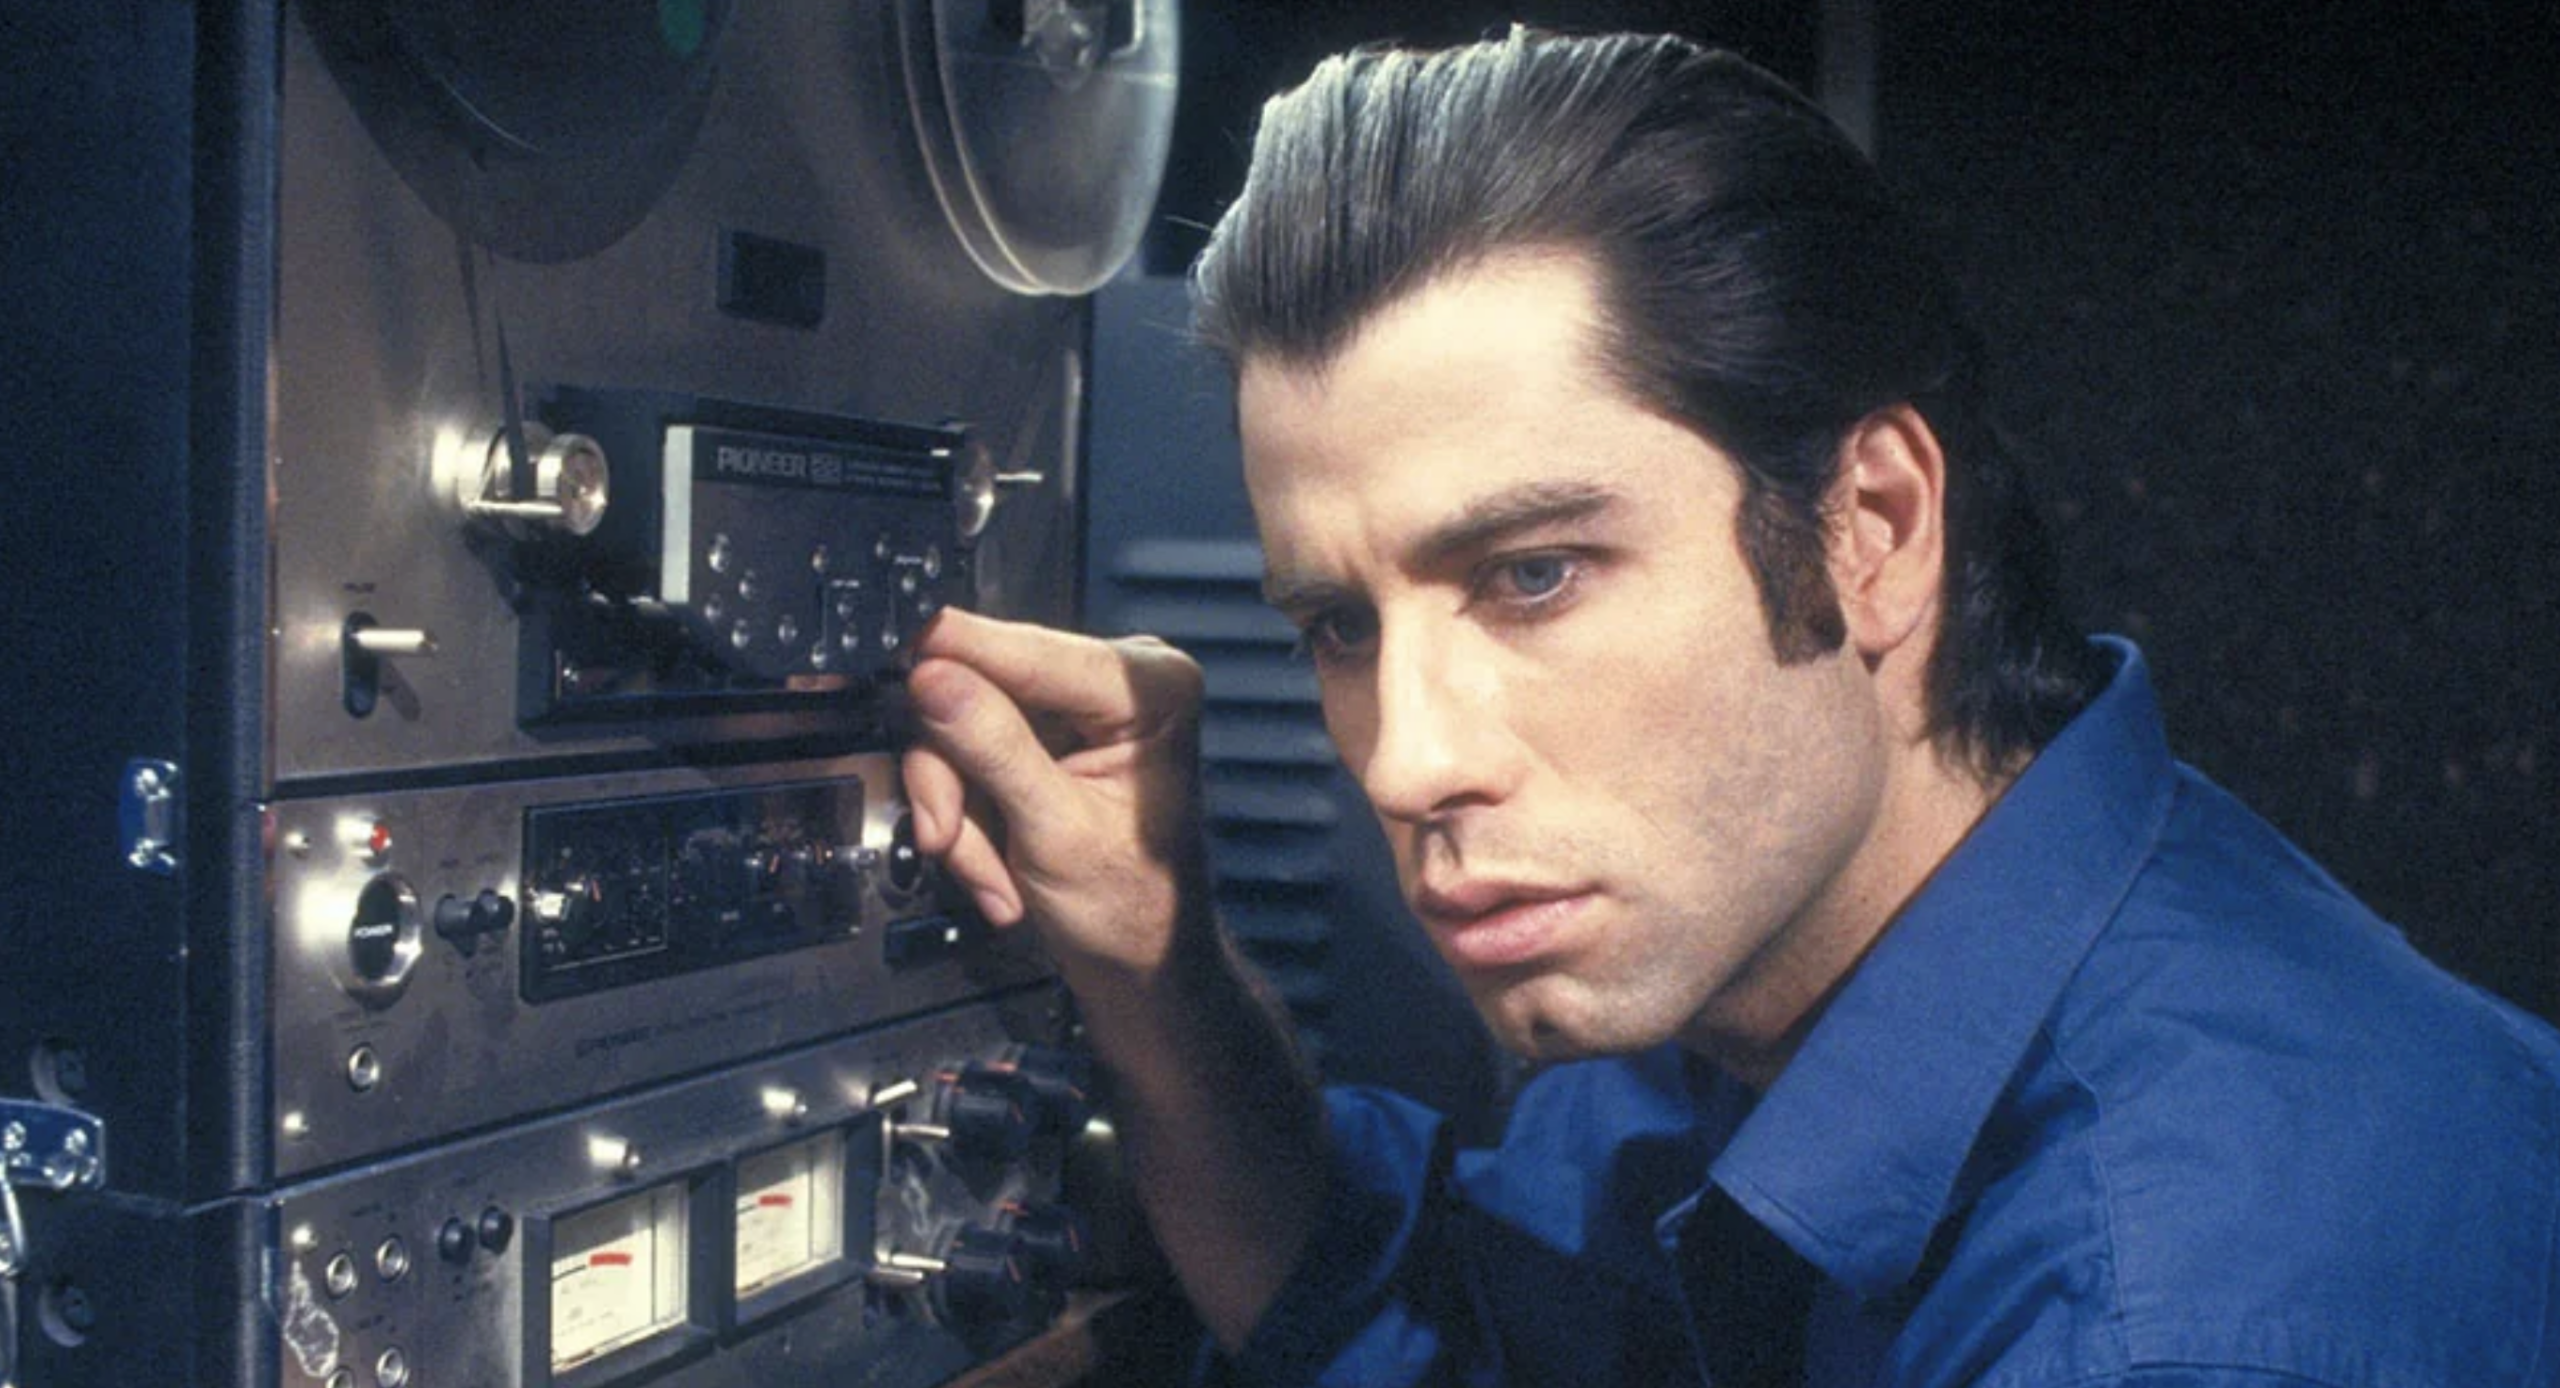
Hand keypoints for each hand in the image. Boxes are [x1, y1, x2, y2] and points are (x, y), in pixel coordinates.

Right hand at [900, 608, 1209, 984]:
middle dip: (958, 777)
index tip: (901, 652)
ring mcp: (1073, 711)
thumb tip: (933, 676)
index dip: (957, 651)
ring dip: (961, 813)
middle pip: (983, 688)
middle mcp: (1113, 682)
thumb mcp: (1054, 831)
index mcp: (1147, 687)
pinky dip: (968, 820)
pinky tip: (998, 871)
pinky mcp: (1040, 741)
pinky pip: (967, 758)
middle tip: (945, 835)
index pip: (1031, 649)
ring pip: (961, 729)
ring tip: (991, 876)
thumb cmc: (1130, 908)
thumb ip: (993, 747)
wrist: (1140, 965)